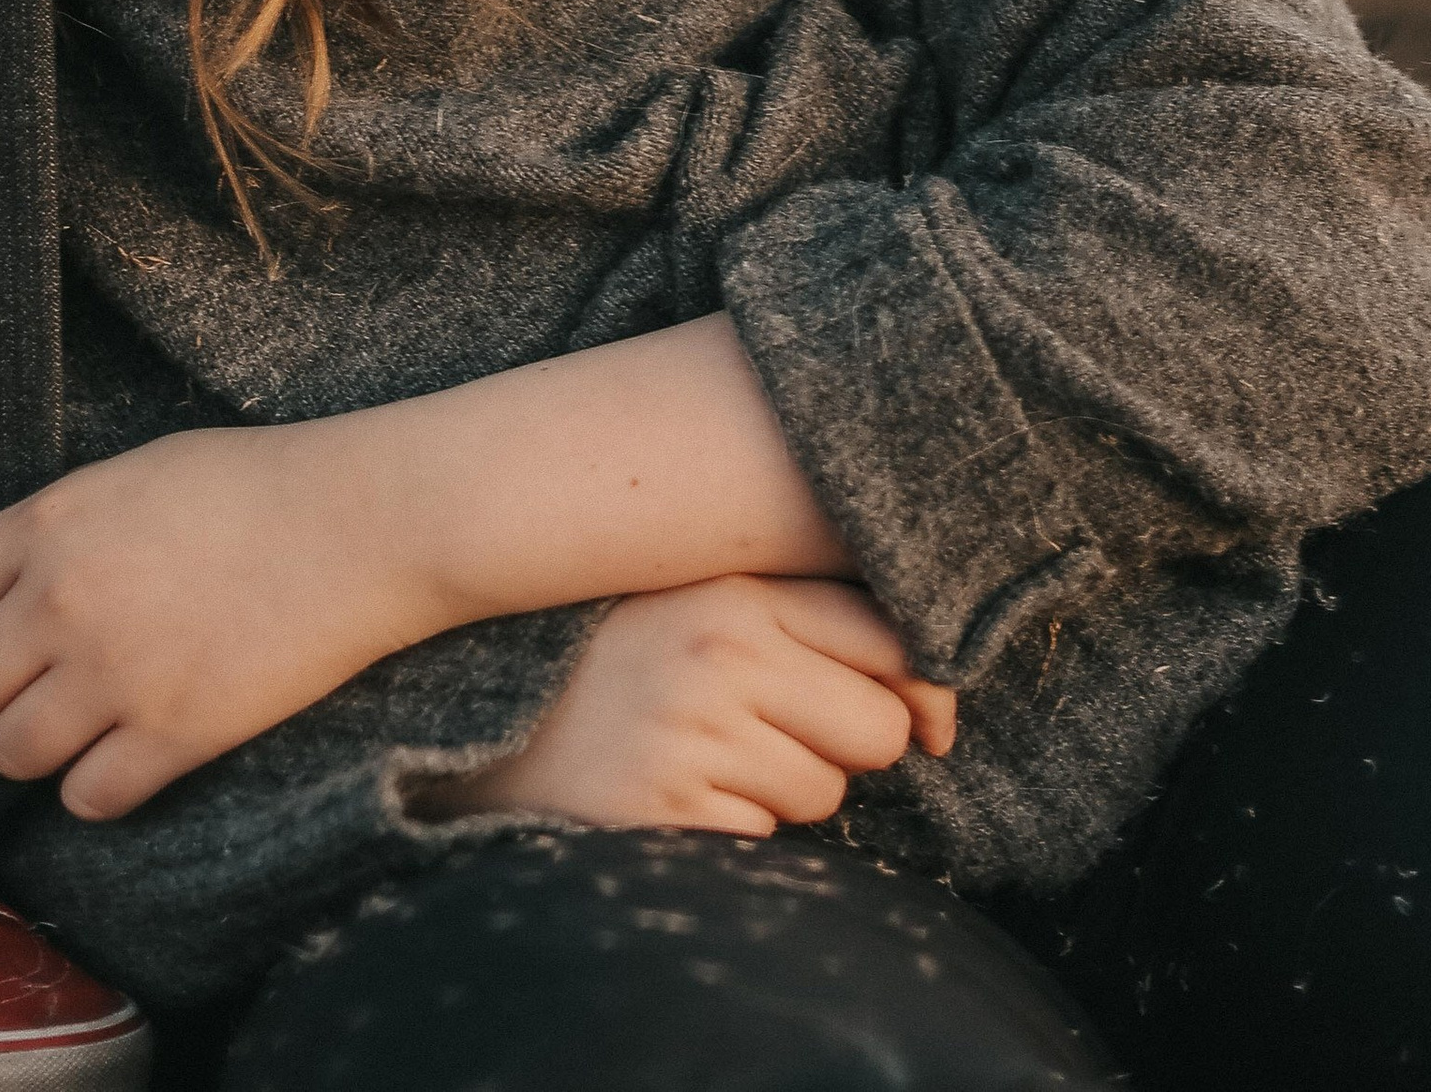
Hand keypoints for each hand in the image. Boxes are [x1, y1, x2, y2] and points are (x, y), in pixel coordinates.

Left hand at [0, 422, 414, 821]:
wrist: (362, 522)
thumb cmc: (260, 485)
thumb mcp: (139, 473)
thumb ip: (62, 530)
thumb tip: (10, 591)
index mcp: (52, 524)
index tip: (12, 625)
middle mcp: (61, 601)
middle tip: (40, 688)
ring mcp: (112, 674)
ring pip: (10, 754)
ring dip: (44, 746)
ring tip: (92, 723)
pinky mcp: (169, 736)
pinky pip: (86, 799)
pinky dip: (105, 785)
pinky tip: (138, 752)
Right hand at [426, 577, 954, 837]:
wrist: (489, 718)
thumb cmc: (630, 659)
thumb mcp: (715, 607)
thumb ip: (825, 625)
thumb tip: (941, 718)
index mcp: (738, 589)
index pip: (891, 637)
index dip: (920, 687)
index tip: (917, 712)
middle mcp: (717, 652)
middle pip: (877, 729)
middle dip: (845, 745)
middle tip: (775, 725)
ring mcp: (687, 733)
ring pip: (825, 794)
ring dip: (787, 790)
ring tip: (713, 752)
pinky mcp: (662, 810)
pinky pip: (764, 841)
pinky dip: (737, 831)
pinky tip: (681, 790)